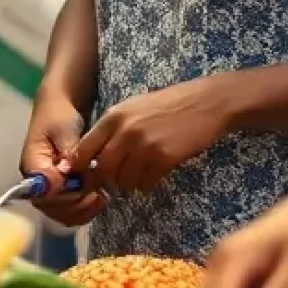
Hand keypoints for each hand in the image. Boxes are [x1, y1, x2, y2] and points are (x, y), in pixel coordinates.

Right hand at [20, 99, 101, 227]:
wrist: (60, 109)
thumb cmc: (60, 115)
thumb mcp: (63, 128)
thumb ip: (65, 152)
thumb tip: (63, 174)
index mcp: (32, 165)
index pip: (43, 193)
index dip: (64, 195)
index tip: (85, 185)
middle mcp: (36, 182)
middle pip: (51, 208)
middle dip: (76, 204)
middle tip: (97, 193)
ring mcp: (48, 188)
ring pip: (60, 213)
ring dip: (82, 211)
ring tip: (101, 198)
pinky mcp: (60, 190)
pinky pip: (69, 210)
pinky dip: (85, 210)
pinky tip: (100, 199)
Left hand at [72, 78, 229, 194]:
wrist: (206, 102)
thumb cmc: (168, 105)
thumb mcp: (132, 108)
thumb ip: (112, 129)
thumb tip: (91, 156)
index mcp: (114, 116)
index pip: (84, 149)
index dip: (82, 167)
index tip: (87, 175)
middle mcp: (125, 130)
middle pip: (103, 169)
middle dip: (108, 180)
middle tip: (117, 181)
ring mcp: (145, 145)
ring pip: (124, 180)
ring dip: (129, 184)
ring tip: (138, 177)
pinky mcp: (164, 158)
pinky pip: (146, 183)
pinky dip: (147, 184)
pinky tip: (154, 175)